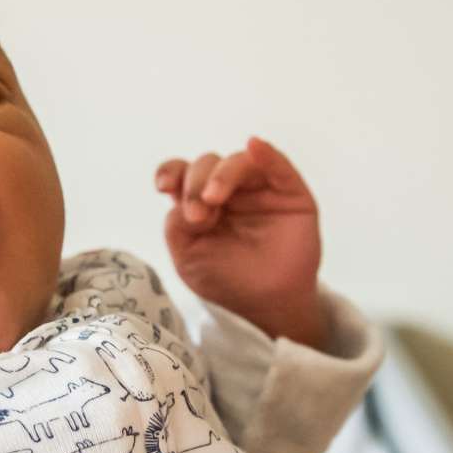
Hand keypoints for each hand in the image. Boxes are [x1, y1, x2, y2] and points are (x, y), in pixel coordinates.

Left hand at [155, 136, 325, 347]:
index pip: (181, 173)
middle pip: (206, 164)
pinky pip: (278, 165)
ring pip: (238, 161)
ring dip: (221, 174)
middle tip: (197, 214)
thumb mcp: (187, 257)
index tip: (163, 186)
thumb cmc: (227, 280)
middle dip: (195, 183)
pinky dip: (265, 154)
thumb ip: (176, 225)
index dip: (171, 172)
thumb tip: (186, 200)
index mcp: (200, 201)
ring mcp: (259, 189)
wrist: (267, 304)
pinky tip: (253, 147)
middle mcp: (229, 190)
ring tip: (213, 199)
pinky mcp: (289, 193)